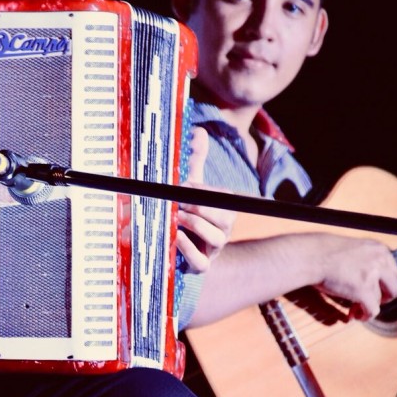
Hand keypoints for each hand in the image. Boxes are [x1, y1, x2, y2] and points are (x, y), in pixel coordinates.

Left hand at [176, 127, 235, 272]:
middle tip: (178, 200)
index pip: (223, 196)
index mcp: (222, 208)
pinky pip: (202, 262)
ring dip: (195, 224)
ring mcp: (213, 249)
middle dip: (202, 207)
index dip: (204, 190)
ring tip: (175, 216)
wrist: (171, 247)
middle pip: (225, 217)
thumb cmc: (183, 212)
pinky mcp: (200, 266)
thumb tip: (199, 131)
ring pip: (216, 237)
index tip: (183, 184)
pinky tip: (175, 237)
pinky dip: (189, 250)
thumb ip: (194, 162)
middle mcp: (222, 228)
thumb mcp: (188, 187)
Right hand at [313, 234, 396, 319]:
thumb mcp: (349, 248)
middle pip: (395, 287)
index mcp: (378, 249)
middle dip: (383, 296)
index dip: (382, 284)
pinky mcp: (363, 291)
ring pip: (381, 300)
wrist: (309, 255)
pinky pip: (372, 310)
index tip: (372, 289)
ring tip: (355, 309)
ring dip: (369, 306)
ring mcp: (372, 276)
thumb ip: (363, 258)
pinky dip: (365, 315)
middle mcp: (380, 261)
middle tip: (368, 299)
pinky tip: (355, 316)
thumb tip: (366, 274)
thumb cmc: (321, 251)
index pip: (393, 272)